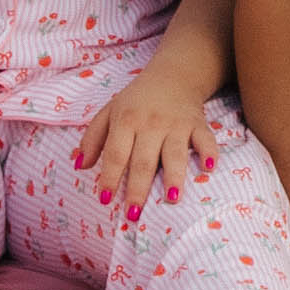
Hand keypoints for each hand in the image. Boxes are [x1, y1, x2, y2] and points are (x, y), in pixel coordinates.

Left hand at [78, 49, 224, 211]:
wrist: (173, 75)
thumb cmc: (136, 101)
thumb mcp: (109, 112)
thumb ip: (92, 138)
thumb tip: (80, 166)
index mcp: (125, 120)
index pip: (116, 153)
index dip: (110, 177)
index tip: (105, 199)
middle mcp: (150, 123)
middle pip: (143, 160)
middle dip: (138, 188)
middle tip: (134, 214)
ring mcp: (176, 124)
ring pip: (174, 153)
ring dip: (174, 176)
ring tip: (172, 198)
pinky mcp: (197, 124)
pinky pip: (205, 140)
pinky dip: (209, 153)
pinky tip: (209, 168)